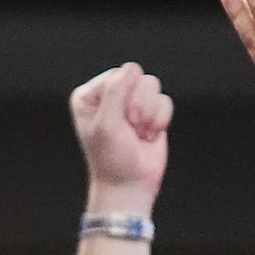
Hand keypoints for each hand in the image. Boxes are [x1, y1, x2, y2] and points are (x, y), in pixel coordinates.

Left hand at [71, 63, 172, 214]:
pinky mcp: (150, 112)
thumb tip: (132, 69)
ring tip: (139, 132)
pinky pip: (165, 101)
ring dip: (150, 114)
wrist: (130, 185)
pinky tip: (148, 136)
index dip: (124, 98)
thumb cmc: (112, 159)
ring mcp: (131, 103)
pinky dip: (161, 120)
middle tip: (130, 129)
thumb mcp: (107, 124)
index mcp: (90, 96)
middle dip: (139, 106)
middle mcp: (109, 95)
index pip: (117, 76)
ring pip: (153, 86)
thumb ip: (117, 92)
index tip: (118, 122)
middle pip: (137, 78)